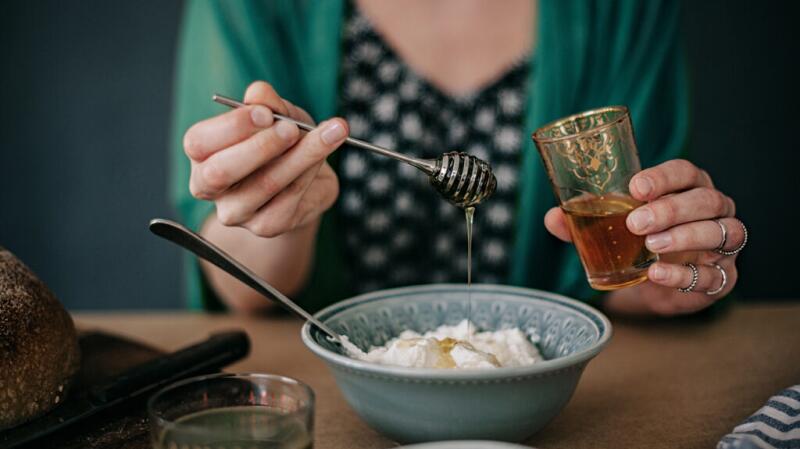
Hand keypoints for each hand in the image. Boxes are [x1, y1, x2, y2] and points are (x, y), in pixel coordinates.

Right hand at [184, 81, 347, 236]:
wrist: (306, 183)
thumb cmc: (283, 144)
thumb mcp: (278, 116)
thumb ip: (268, 104)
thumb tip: (259, 92)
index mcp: (202, 154)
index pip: (199, 142)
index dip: (232, 126)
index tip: (265, 112)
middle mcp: (210, 187)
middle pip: (221, 172)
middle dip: (261, 146)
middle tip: (293, 128)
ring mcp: (236, 211)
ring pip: (265, 184)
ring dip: (300, 156)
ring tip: (330, 133)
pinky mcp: (266, 225)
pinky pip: (290, 198)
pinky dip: (310, 171)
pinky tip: (325, 154)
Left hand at [544, 159, 744, 315]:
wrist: (658, 282)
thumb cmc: (639, 240)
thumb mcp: (610, 227)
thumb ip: (583, 221)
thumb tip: (552, 218)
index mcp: (689, 187)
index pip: (686, 172)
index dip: (665, 177)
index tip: (636, 188)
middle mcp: (714, 210)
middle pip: (706, 200)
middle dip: (671, 209)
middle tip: (635, 223)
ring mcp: (724, 244)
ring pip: (722, 232)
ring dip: (685, 237)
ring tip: (651, 245)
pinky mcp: (721, 277)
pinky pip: (712, 275)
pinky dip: (683, 275)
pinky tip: (657, 274)